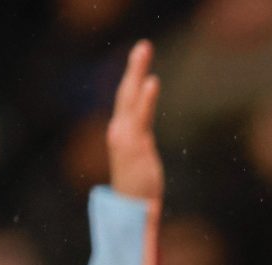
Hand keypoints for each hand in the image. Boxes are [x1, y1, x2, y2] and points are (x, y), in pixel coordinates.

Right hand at [106, 40, 162, 202]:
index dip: (134, 78)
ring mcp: (126, 136)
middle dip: (134, 67)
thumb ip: (138, 144)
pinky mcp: (136, 145)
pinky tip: (152, 80)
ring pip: (131, 97)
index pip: (127, 99)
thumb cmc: (137, 190)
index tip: (141, 59)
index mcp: (121, 132)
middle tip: (144, 45)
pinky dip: (146, 98)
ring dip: (137, 72)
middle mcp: (119, 130)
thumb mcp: (139, 160)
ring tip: (144, 50)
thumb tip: (140, 137)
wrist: (132, 212)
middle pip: (126, 91)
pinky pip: (141, 116)